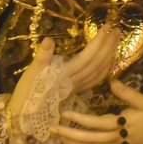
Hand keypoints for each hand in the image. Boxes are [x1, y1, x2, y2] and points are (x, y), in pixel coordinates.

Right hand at [7, 26, 122, 140]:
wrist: (24, 116)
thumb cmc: (25, 93)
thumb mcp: (30, 74)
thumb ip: (41, 57)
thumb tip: (49, 39)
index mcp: (64, 74)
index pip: (87, 57)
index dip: (98, 42)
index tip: (107, 27)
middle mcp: (74, 81)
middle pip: (97, 63)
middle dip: (109, 46)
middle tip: (118, 29)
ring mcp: (77, 87)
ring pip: (99, 71)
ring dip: (110, 55)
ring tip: (116, 40)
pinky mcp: (76, 90)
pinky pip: (95, 79)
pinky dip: (105, 69)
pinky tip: (109, 61)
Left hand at [54, 79, 142, 143]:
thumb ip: (126, 92)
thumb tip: (111, 80)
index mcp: (122, 125)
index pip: (96, 124)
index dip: (80, 120)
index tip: (65, 114)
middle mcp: (117, 139)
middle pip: (89, 140)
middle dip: (69, 135)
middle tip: (52, 129)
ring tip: (57, 140)